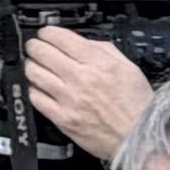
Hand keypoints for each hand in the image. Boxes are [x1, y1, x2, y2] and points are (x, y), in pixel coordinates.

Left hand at [20, 25, 153, 159]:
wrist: (139, 137)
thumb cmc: (137, 105)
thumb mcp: (128, 67)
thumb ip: (104, 50)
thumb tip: (82, 42)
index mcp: (98, 63)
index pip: (61, 38)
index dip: (48, 32)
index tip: (45, 33)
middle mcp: (81, 79)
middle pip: (42, 53)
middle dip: (34, 46)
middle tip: (34, 46)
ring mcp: (69, 99)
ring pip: (34, 73)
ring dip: (30, 65)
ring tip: (33, 65)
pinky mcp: (62, 119)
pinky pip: (36, 98)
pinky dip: (33, 89)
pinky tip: (38, 87)